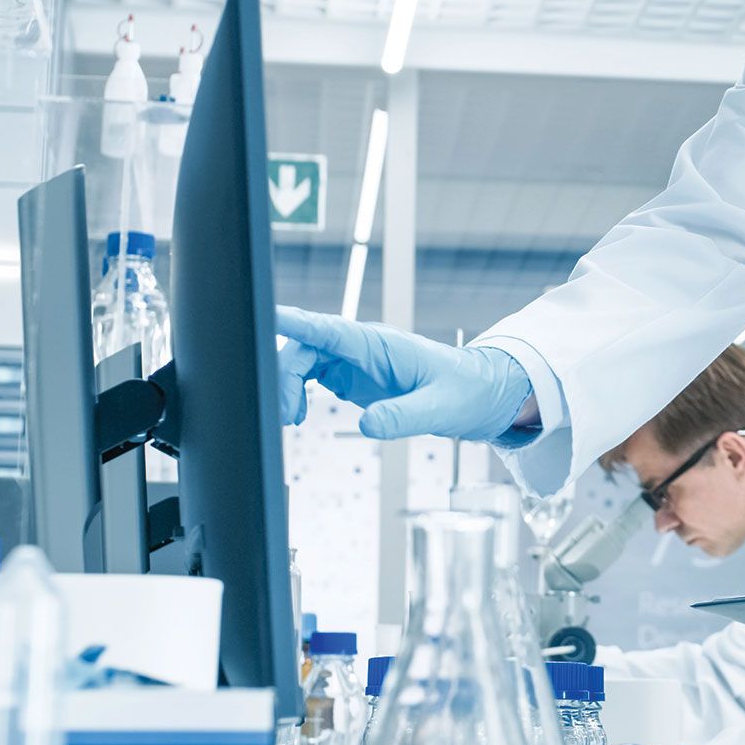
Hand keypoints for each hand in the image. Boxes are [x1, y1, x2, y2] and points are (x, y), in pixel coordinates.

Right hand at [275, 306, 532, 442]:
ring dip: (286, 386)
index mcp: (379, 345)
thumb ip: (404, 417)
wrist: (480, 393)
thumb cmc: (466, 392)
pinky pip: (310, 375)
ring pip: (302, 360)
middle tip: (287, 417)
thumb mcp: (441, 409)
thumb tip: (367, 426)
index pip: (327, 329)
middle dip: (284, 377)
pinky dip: (296, 393)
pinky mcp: (352, 376)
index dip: (293, 323)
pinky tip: (298, 415)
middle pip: (303, 347)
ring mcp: (354, 360)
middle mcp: (361, 347)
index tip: (263, 317)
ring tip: (291, 420)